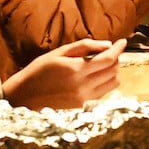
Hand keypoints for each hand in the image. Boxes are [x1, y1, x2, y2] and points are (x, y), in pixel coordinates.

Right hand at [2, 37, 125, 109]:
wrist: (25, 96)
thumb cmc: (39, 70)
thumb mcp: (59, 52)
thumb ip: (84, 47)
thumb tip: (107, 45)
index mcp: (76, 70)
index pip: (108, 59)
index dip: (119, 49)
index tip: (123, 42)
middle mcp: (83, 86)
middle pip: (113, 71)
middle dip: (115, 59)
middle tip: (109, 52)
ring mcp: (84, 98)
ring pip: (112, 83)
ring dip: (113, 71)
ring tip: (103, 64)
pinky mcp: (83, 106)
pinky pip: (104, 92)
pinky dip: (106, 82)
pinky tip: (96, 76)